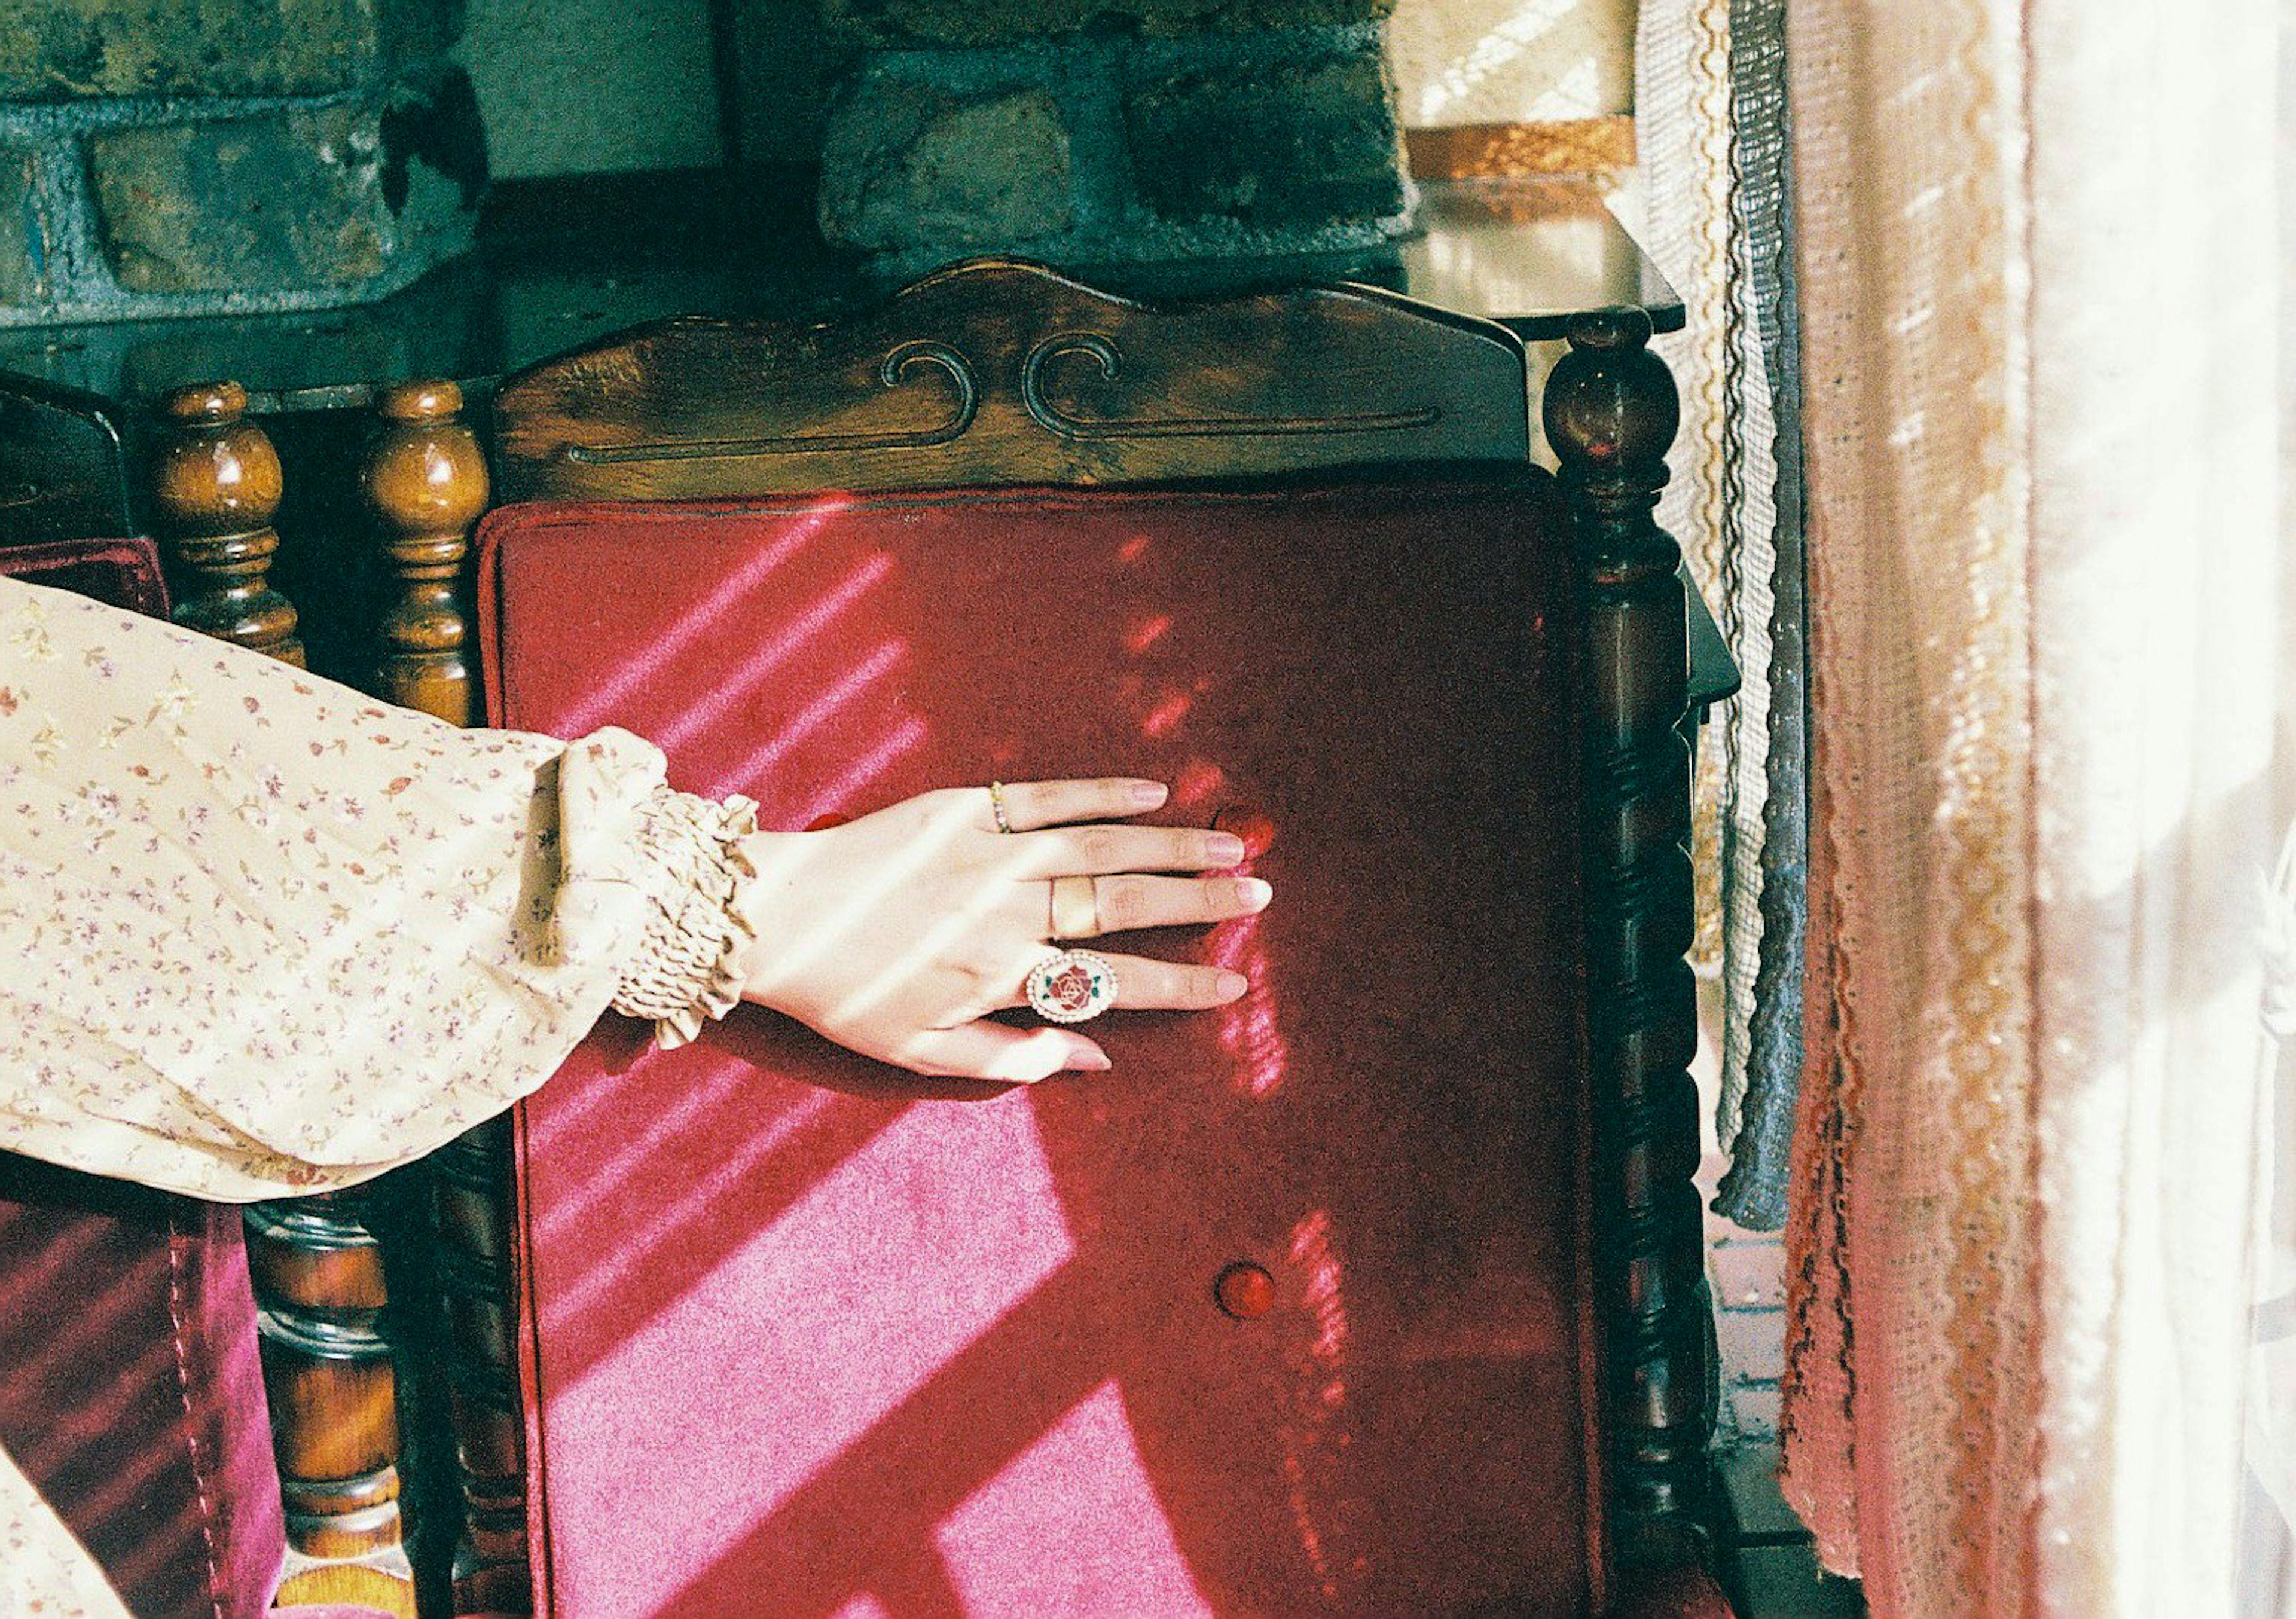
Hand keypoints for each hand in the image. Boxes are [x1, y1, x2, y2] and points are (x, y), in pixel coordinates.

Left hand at [729, 777, 1271, 1082]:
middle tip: (1259, 894)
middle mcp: (1007, 913)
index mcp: (1001, 977)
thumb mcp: (925, 1053)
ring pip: (1100, 847)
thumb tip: (1099, 1058)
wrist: (775, 919)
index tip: (1234, 983)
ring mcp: (989, 855)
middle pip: (1124, 907)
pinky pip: (1046, 797)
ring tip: (1230, 845)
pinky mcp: (964, 810)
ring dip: (1172, 846)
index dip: (1182, 985)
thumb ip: (1018, 1057)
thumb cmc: (848, 996)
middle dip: (1200, 902)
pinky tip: (1154, 792)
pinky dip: (1103, 793)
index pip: (1115, 984)